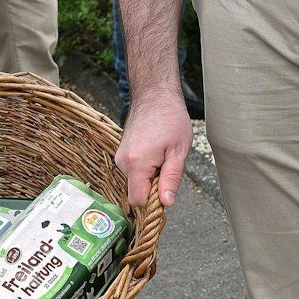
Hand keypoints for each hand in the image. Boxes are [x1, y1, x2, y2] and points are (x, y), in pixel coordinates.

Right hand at [114, 88, 190, 210]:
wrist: (154, 95)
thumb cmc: (170, 118)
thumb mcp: (178, 151)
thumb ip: (171, 179)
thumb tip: (166, 203)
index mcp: (137, 164)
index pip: (138, 201)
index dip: (154, 201)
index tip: (166, 188)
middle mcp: (123, 162)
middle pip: (137, 191)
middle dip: (154, 186)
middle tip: (167, 164)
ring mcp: (120, 156)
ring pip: (136, 181)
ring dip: (150, 175)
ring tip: (162, 154)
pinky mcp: (122, 152)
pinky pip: (134, 170)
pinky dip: (145, 167)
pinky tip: (155, 151)